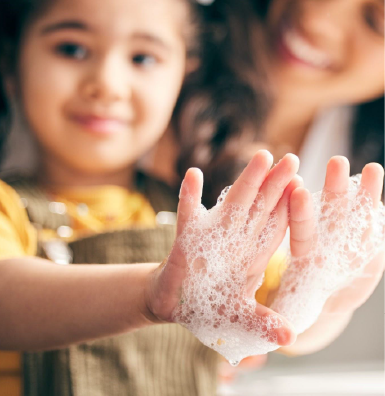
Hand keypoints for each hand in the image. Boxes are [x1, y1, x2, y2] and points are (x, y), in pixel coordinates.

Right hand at [146, 150, 299, 361]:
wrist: (175, 302)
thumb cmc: (208, 305)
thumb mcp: (238, 317)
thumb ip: (261, 322)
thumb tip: (290, 337)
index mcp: (253, 256)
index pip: (276, 226)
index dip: (290, 207)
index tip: (305, 186)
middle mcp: (237, 240)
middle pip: (260, 207)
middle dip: (276, 184)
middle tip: (292, 158)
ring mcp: (212, 235)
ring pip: (232, 203)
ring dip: (246, 181)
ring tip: (261, 158)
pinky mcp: (186, 237)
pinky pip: (187, 213)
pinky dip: (189, 195)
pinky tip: (193, 175)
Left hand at [271, 156, 384, 333]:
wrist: (325, 297)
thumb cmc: (299, 299)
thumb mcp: (285, 309)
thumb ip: (277, 318)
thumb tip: (269, 340)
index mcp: (304, 258)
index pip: (300, 232)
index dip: (301, 214)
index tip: (300, 190)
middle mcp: (327, 245)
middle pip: (329, 214)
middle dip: (334, 190)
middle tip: (336, 162)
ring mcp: (350, 244)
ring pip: (357, 217)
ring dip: (364, 195)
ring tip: (374, 169)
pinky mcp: (370, 250)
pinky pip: (377, 229)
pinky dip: (381, 215)